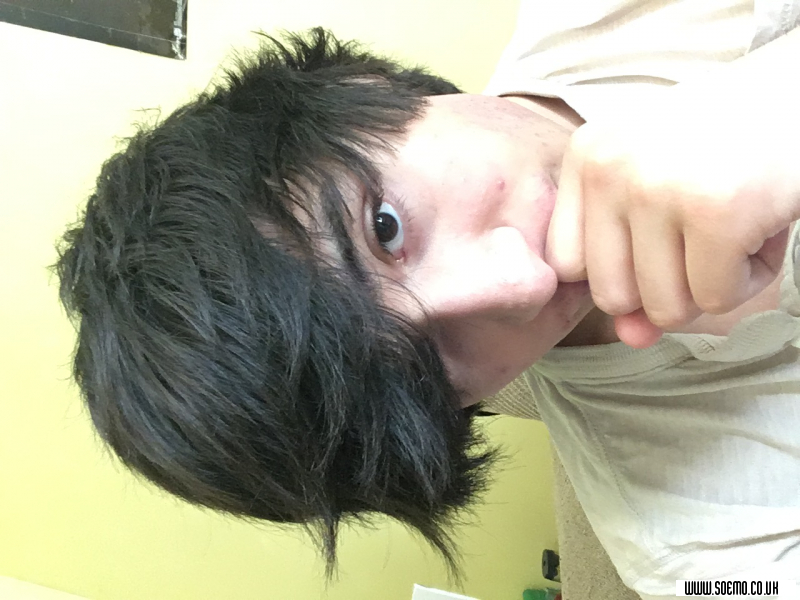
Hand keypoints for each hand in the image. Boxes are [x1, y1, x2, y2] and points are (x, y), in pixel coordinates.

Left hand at [545, 89, 798, 348]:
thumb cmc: (728, 147)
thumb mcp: (662, 195)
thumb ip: (634, 270)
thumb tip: (632, 339)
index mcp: (586, 157)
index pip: (566, 264)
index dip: (613, 272)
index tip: (653, 245)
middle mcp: (610, 169)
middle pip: (611, 296)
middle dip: (664, 286)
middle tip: (700, 237)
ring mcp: (658, 189)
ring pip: (664, 306)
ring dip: (710, 285)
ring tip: (732, 226)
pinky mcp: (716, 212)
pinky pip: (716, 299)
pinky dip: (747, 280)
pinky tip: (760, 227)